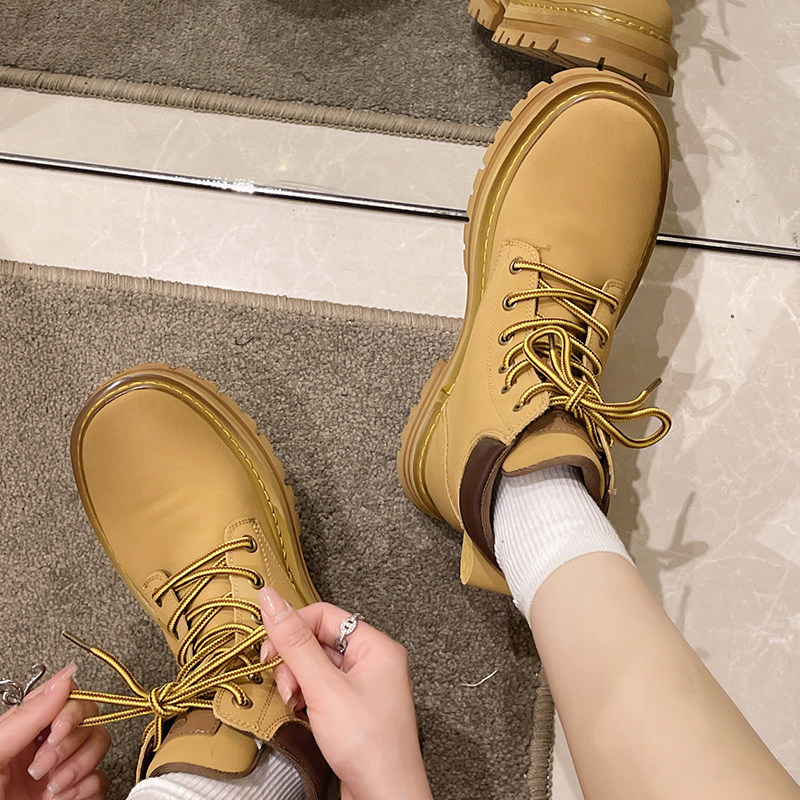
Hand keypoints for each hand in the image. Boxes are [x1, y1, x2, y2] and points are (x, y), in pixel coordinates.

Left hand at [0, 663, 110, 799]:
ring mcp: (58, 773)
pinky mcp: (72, 796)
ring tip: (52, 788)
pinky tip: (63, 797)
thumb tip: (64, 678)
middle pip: (89, 719)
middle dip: (72, 743)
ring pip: (98, 746)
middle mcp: (41, 748)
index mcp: (19, 732)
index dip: (70, 710)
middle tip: (44, 766)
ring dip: (80, 767)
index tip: (57, 730)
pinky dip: (87, 788)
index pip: (64, 698)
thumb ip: (26, 718)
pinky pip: (101, 780)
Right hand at [259, 589, 433, 799]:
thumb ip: (295, 642)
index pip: (325, 615)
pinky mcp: (352, 710)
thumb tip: (272, 601)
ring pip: (316, 668)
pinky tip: (302, 714)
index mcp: (376, 646)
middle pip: (318, 642)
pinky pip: (321, 690)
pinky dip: (305, 699)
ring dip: (297, 683)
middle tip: (286, 684)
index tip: (268, 646)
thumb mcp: (324, 687)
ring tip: (296, 704)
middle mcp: (373, 662)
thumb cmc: (369, 745)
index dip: (293, 627)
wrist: (384, 798)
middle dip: (294, 662)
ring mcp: (363, 687)